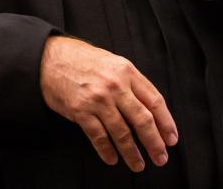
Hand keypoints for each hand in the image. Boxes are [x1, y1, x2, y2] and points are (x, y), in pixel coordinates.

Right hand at [40, 36, 177, 170]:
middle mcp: (115, 86)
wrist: (51, 57)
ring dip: (132, 153)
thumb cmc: (84, 60)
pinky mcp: (80, 110)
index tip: (171, 139)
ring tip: (138, 164)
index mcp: (127, 71)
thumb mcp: (113, 63)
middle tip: (160, 157)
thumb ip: (132, 83)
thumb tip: (151, 110)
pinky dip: (107, 151)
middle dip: (154, 143)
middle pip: (142, 120)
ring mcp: (97, 99)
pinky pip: (98, 136)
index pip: (155, 101)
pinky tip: (112, 159)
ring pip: (122, 133)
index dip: (166, 123)